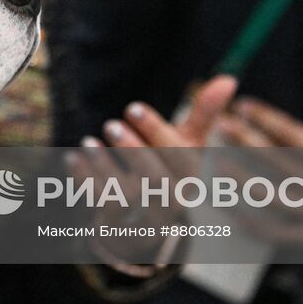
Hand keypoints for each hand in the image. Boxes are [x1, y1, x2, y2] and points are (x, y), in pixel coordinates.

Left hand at [69, 77, 239, 265]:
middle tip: (111, 124)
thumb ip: (204, 112)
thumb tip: (229, 79)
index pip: (178, 156)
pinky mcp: (120, 224)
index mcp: (191, 177)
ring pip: (127, 193)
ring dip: (105, 166)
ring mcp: (146, 217)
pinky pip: (102, 204)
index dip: (155, 130)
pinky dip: (86, 181)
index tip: (133, 108)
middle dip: (131, 149)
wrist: (148, 219)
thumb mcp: (189, 143)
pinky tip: (73, 158)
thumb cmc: (170, 168)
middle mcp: (173, 201)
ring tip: (88, 142)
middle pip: (155, 178)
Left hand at [216, 99, 302, 259]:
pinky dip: (254, 224)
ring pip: (270, 197)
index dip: (266, 118)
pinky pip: (281, 235)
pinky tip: (233, 213)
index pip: (293, 134)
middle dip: (244, 139)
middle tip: (221, 124)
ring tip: (218, 163)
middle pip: (275, 161)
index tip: (244, 105)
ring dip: (241, 179)